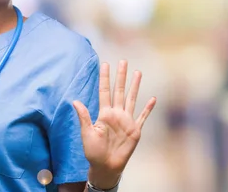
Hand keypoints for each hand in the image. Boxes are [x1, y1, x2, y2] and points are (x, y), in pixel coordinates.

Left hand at [73, 60, 155, 187]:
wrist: (106, 166)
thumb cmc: (94, 151)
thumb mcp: (87, 133)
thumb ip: (84, 117)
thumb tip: (75, 101)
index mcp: (104, 113)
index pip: (105, 91)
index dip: (105, 78)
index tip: (105, 64)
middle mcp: (116, 114)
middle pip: (119, 90)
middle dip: (121, 76)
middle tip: (123, 61)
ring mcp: (126, 121)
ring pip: (131, 99)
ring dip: (135, 86)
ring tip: (137, 72)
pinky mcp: (135, 130)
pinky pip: (143, 116)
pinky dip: (148, 108)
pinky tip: (153, 98)